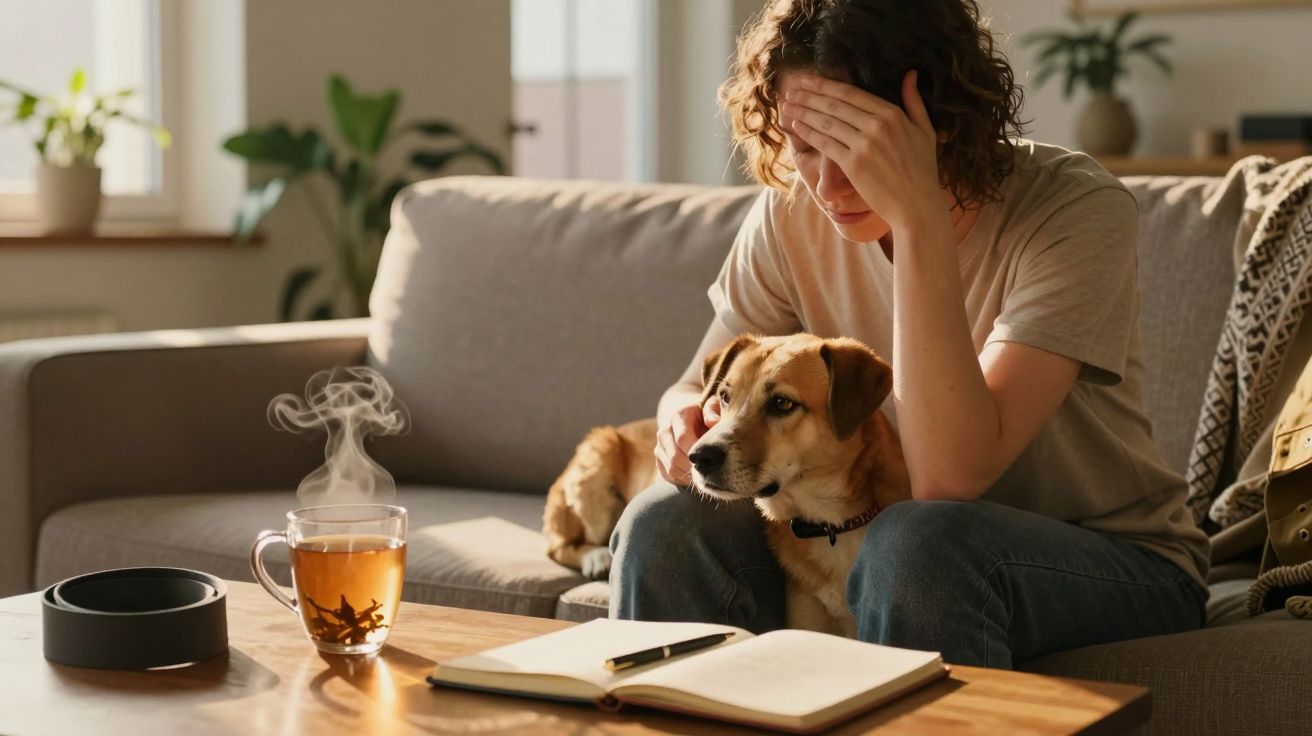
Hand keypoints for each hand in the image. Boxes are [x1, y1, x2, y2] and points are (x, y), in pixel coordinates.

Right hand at [655, 399, 719, 486]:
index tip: (711, 459)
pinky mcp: (659, 458)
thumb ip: (713, 412)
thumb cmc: (707, 414)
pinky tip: (694, 477)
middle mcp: (665, 431)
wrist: (693, 419)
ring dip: (688, 476)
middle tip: (711, 473)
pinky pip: (667, 475)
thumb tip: (713, 422)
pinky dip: (681, 480)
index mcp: (678, 416)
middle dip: (694, 468)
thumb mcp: (713, 407)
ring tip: (705, 477)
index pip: (683, 439)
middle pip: (675, 457)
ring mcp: (660, 446)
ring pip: (671, 469)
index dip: (696, 452)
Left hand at [782, 70, 943, 231]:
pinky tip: (796, 125)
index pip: (851, 93)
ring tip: (787, 105)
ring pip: (827, 122)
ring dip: (803, 111)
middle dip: (809, 94)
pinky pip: (826, 143)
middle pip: (834, 104)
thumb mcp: (925, 130)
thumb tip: (910, 74)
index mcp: (892, 114)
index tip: (808, 79)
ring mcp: (864, 145)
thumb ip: (914, 101)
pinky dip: (808, 133)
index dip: (825, 85)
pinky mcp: (854, 165)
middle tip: (790, 88)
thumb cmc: (922, 170)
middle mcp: (877, 125)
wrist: (917, 205)